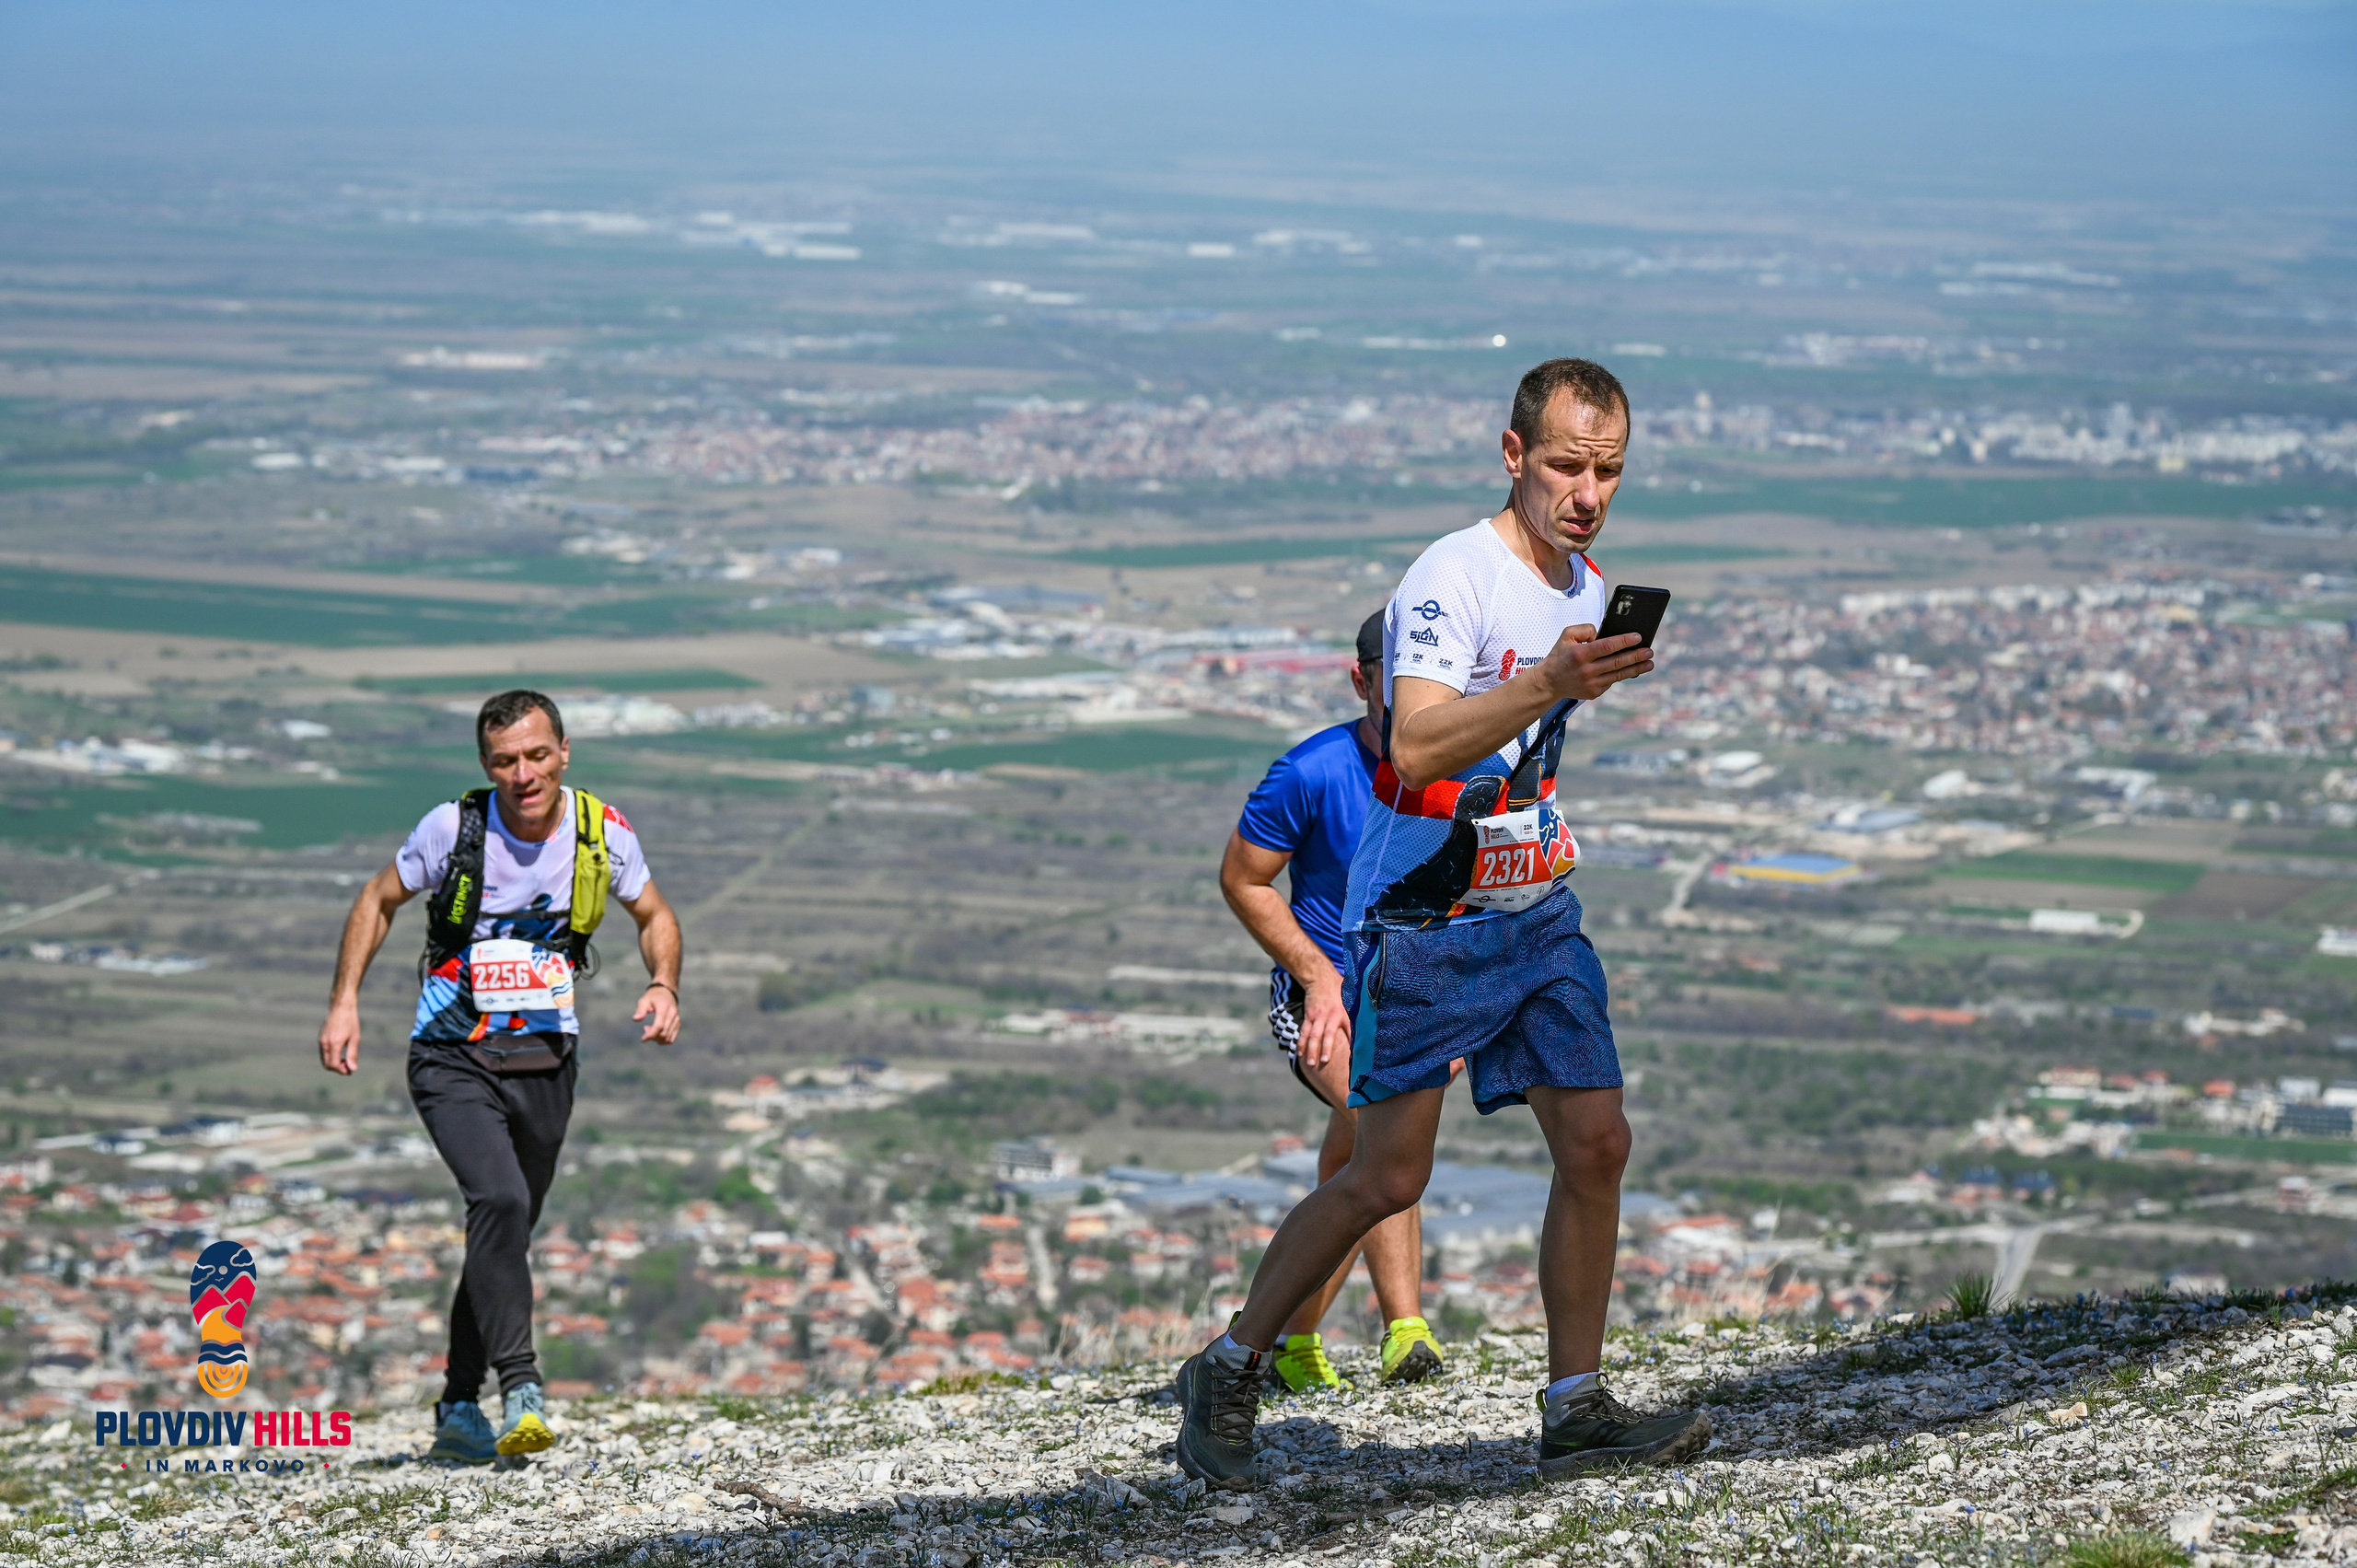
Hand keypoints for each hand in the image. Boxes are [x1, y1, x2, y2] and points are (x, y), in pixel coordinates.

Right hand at [318, 1002, 360, 1075]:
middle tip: (348, 1067)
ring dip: (333, 1063)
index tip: (350, 1071)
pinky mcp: (320, 1038)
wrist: (341, 1007)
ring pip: (324, 1059)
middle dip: (337, 1068)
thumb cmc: (350, 1022)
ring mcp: (321, 1040)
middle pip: (327, 1064)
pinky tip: (340, 1052)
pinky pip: (323, 1052)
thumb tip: (353, 1069)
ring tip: (345, 1060)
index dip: (341, 1071)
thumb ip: (352, 1054)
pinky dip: (330, 1056)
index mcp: (334, 1043)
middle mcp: (325, 1043)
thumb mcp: (355, 1038)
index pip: (333, 1065)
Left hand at [635, 983, 680, 1044]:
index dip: (651, 1034)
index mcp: (664, 1007)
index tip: (643, 1039)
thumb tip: (636, 1019)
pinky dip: (663, 1040)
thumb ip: (640, 1010)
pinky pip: (672, 1038)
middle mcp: (673, 1014)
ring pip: (668, 1037)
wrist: (666, 992)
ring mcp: (676, 1019)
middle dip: (653, 1036)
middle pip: (664, 1033)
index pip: (659, 1026)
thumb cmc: (653, 996)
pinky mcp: (678, 1023)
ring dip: (657, 1039)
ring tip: (651, 1030)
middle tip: (645, 1028)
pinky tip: (657, 1034)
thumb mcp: (644, 1000)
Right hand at [1297, 979, 1352, 1069]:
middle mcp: (1331, 1015)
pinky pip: (1304, 1031)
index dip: (1352, 1043)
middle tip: (1325, 1062)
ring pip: (1313, 1035)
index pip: (1350, 1030)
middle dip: (1326, 1048)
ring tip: (1310, 1063)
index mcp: (1345, 1013)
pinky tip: (1300, 1053)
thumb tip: (1370, 1026)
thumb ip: (1358, 1013)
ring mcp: (1318, 1016)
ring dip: (1311, 1049)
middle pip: (1328, 1034)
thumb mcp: (1351, 999)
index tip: (1355, 1057)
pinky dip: (1302, 1042)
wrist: (1320, 978)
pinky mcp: (1309, 1016)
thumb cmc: (1339, 990)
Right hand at [1535, 623, 1651, 701]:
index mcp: (1580, 654)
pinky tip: (1633, 670)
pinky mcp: (1594, 693)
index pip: (1607, 646)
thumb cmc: (1561, 655)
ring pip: (1618, 674)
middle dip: (1636, 656)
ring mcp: (1591, 684)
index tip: (1638, 637)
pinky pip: (1612, 681)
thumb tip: (1604, 633)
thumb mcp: (1567, 635)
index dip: (1624, 641)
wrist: (1549, 681)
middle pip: (1617, 662)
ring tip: (1649, 663)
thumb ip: (1585, 629)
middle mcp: (1586, 670)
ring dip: (1636, 668)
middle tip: (1650, 651)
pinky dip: (1623, 675)